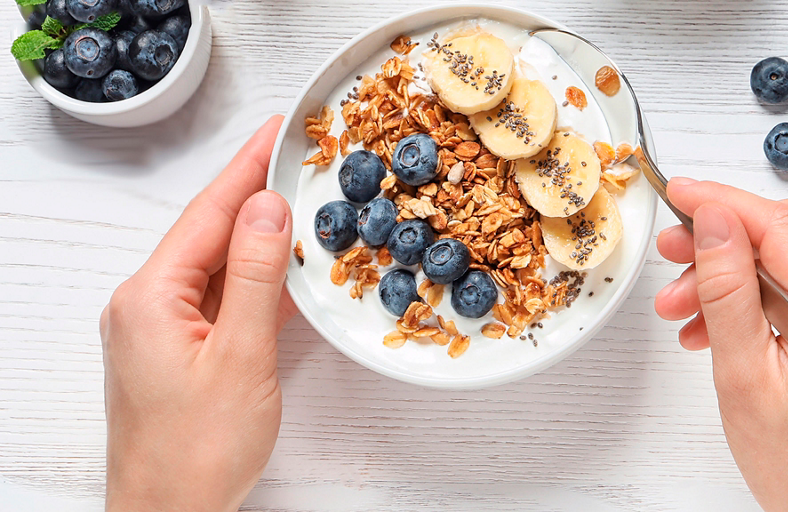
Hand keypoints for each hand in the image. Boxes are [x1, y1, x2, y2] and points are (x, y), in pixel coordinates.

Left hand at [100, 116, 296, 511]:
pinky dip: (250, 280)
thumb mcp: (240, 355)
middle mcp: (144, 306)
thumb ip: (252, 275)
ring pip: (213, 266)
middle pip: (207, 233)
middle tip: (296, 158)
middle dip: (253, 195)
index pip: (207, 214)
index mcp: (148, 297)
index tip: (277, 133)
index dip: (246, 169)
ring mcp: (157, 331)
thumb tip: (266, 207)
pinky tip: (279, 271)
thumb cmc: (196, 451)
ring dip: (255, 238)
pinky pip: (215, 299)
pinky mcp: (176, 354)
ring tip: (297, 204)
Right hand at [654, 178, 787, 511]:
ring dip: (742, 274)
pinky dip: (771, 297)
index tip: (677, 194)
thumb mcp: (746, 380)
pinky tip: (727, 326)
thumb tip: (715, 222)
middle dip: (725, 240)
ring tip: (686, 311)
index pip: (779, 225)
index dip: (720, 203)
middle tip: (671, 259)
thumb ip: (729, 291)